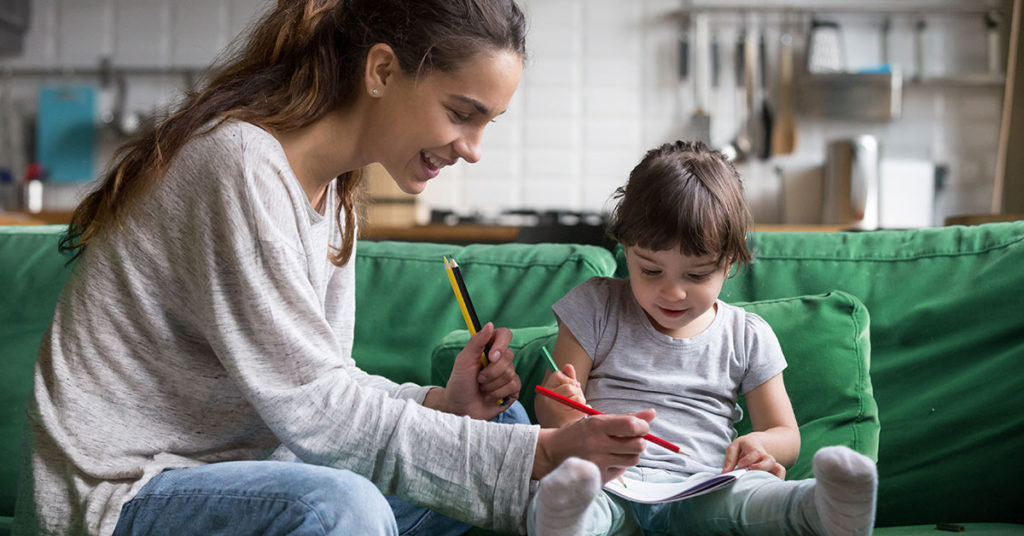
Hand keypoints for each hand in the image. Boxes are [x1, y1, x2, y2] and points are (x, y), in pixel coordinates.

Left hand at [443, 323, 520, 419]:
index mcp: (489, 348)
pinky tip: (490, 396)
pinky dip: (498, 393)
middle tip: (478, 379)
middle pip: (508, 356)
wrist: (460, 408)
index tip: (491, 356)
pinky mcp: (512, 389)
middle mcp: (500, 359)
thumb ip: (476, 342)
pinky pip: (513, 386)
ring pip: (510, 373)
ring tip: (482, 388)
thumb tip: (490, 325)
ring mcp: (508, 374)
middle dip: (490, 371)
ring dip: (492, 384)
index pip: (504, 335)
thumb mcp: (463, 361)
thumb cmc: (459, 383)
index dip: (501, 344)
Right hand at [534, 408, 656, 482]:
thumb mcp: (597, 421)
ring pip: (633, 459)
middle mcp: (597, 444)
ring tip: (617, 449)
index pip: (632, 425)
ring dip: (630, 453)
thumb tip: (653, 413)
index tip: (640, 426)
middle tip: (630, 438)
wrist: (551, 454)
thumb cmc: (577, 434)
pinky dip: (619, 464)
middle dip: (639, 441)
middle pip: (638, 445)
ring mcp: (598, 463)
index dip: (643, 426)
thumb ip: (625, 418)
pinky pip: (622, 470)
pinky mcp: (597, 478)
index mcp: (596, 425)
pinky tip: (607, 460)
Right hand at [535, 364, 586, 427]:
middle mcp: (547, 401)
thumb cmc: (558, 416)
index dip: (567, 380)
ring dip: (581, 402)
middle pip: (570, 387)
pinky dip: (585, 410)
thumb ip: (564, 380)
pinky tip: (578, 417)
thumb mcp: (557, 396)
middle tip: (572, 402)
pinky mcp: (567, 420)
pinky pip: (584, 407)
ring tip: (574, 411)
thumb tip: (568, 366)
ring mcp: (556, 410)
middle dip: (576, 392)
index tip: (570, 388)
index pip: (557, 375)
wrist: (553, 443)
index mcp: (543, 393)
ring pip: (578, 397)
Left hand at [722, 433, 786, 478]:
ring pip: (778, 469)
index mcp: (755, 447)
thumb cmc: (745, 447)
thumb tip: (724, 474)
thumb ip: (730, 459)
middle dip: (761, 467)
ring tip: (759, 483)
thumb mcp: (735, 447)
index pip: (755, 453)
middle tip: (750, 471)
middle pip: (769, 461)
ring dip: (770, 477)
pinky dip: (777, 481)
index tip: (740, 465)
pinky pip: (781, 476)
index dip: (749, 459)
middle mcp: (766, 456)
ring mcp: (772, 464)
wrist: (761, 443)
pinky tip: (766, 488)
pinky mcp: (776, 471)